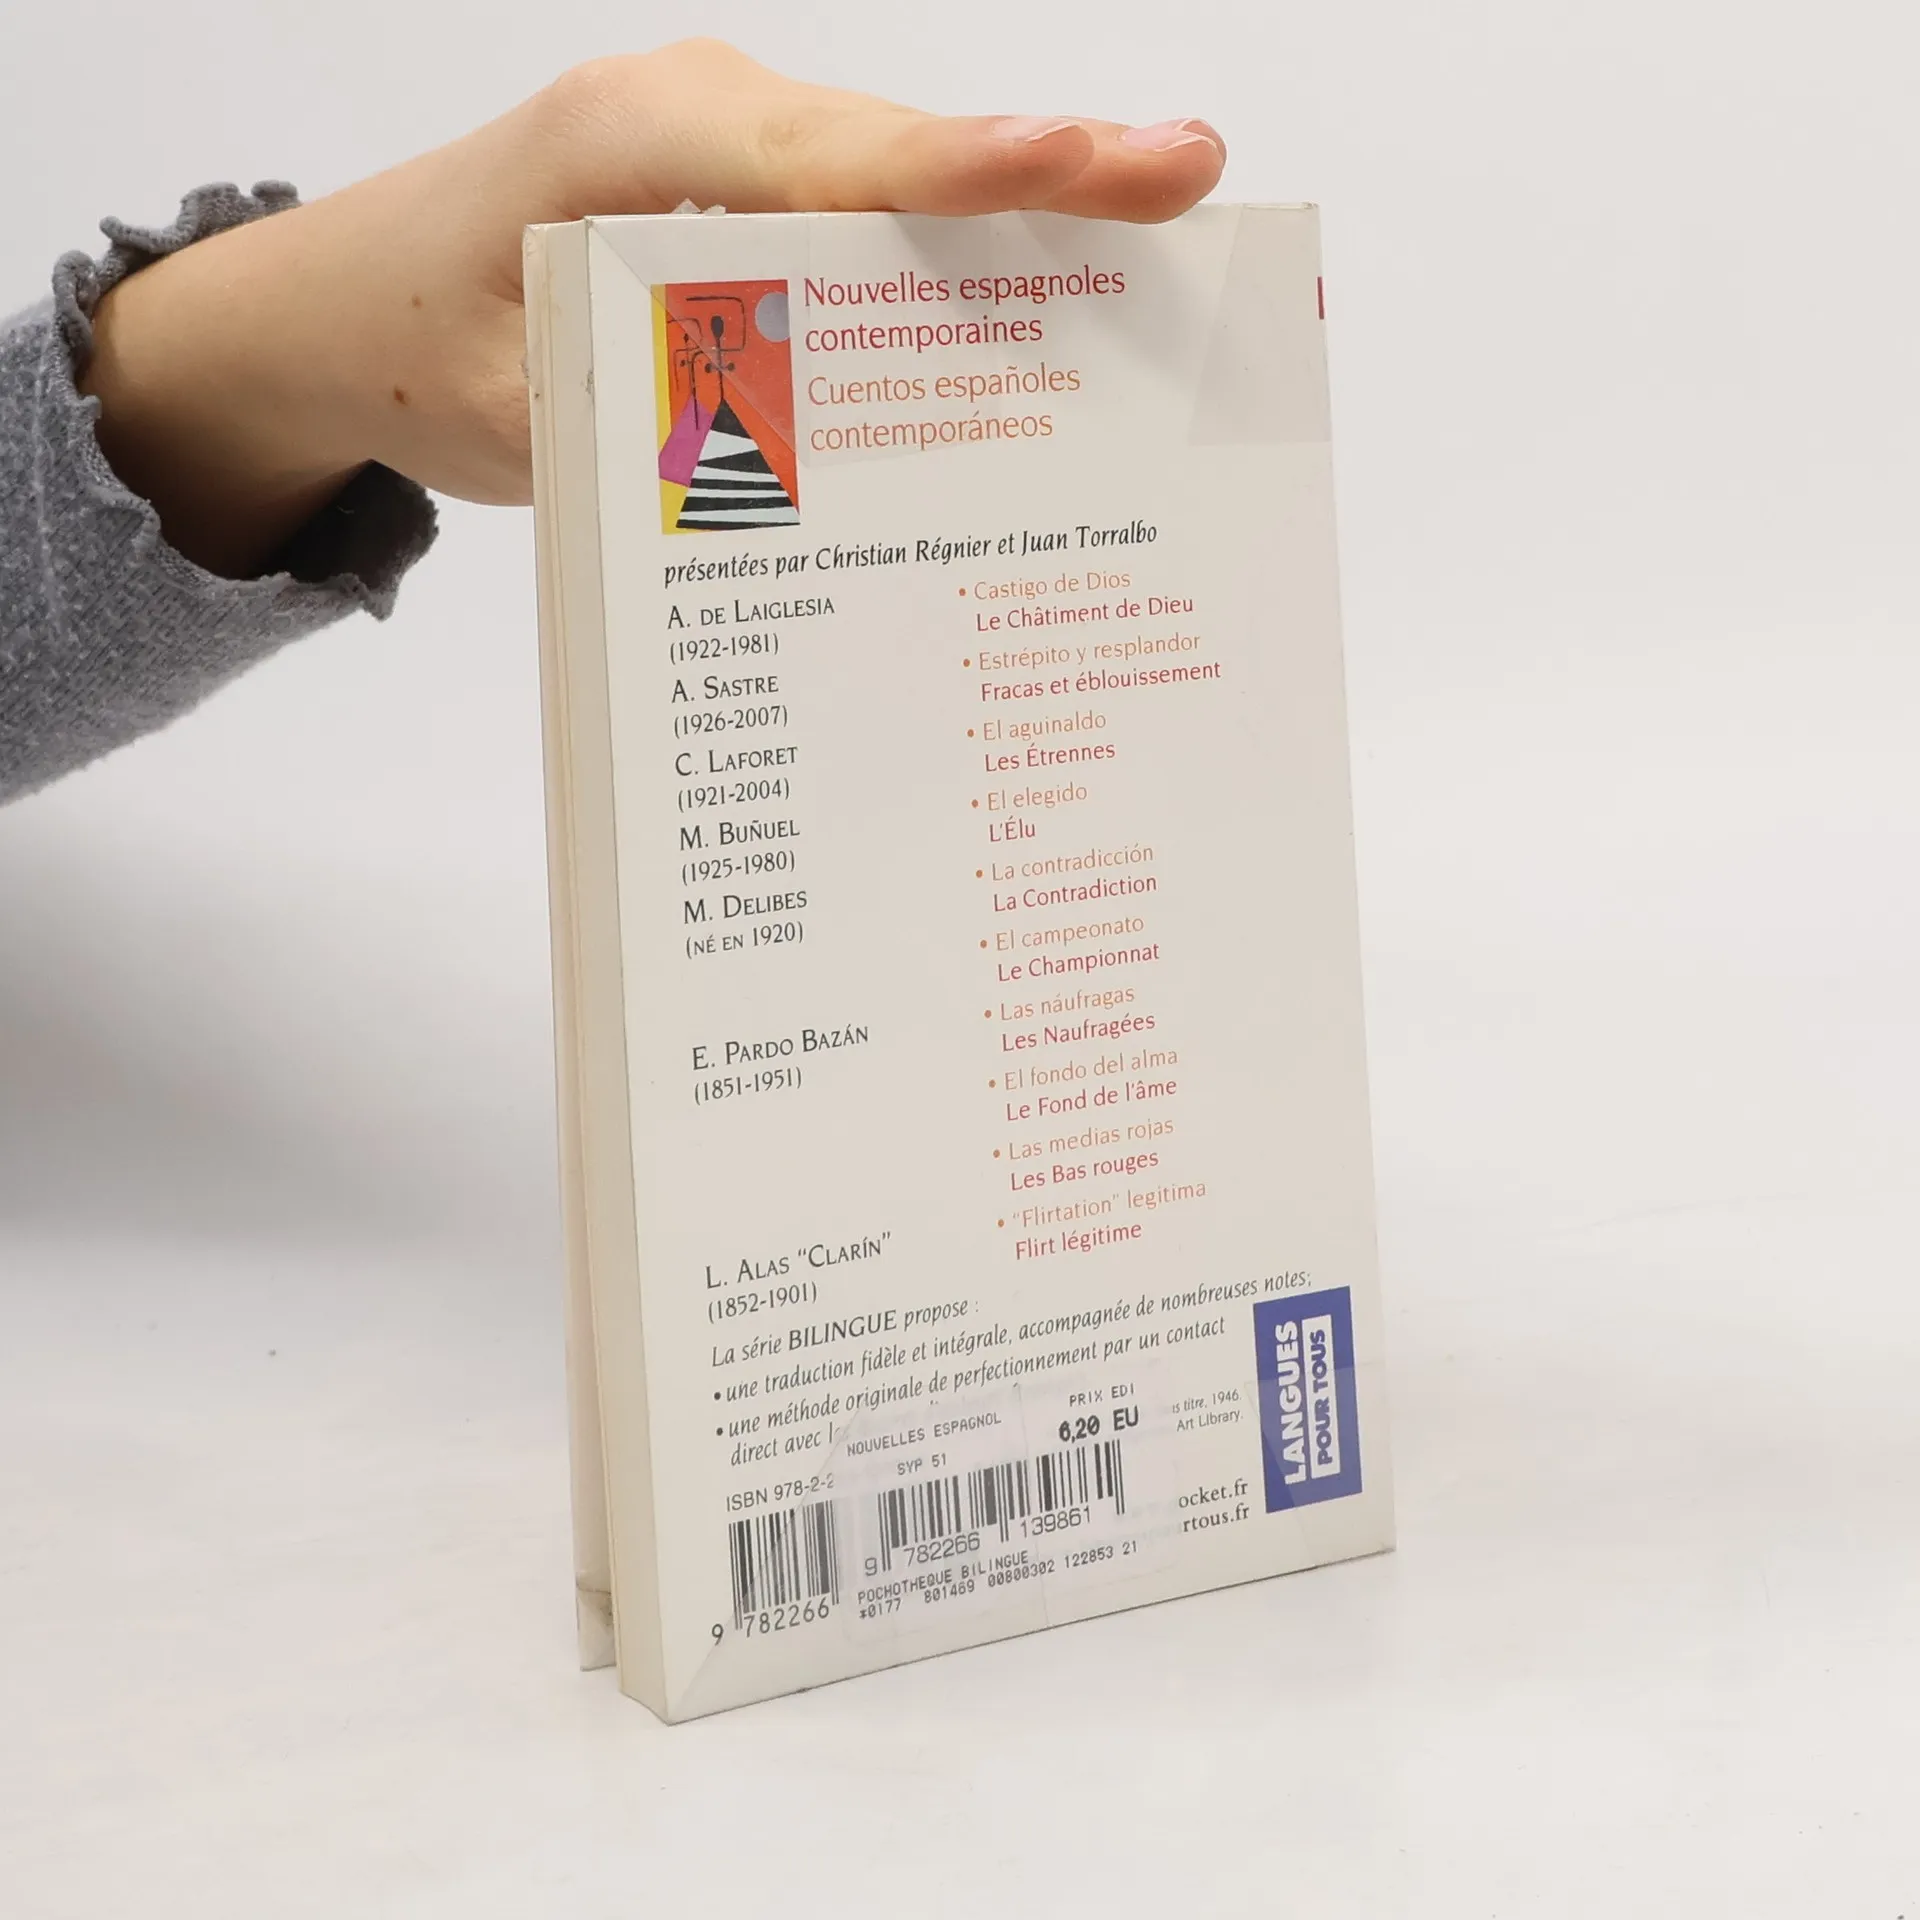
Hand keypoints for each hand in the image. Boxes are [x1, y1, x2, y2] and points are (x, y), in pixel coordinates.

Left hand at [79, 41, 1225, 576]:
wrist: (336, 310)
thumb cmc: (415, 346)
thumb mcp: (525, 417)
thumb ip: (660, 429)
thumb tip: (815, 467)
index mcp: (636, 143)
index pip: (842, 157)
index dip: (982, 170)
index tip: (1108, 163)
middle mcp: (698, 121)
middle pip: (900, 153)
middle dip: (1048, 176)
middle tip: (1192, 180)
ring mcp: (722, 156)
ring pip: (892, 186)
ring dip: (1011, 224)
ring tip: (1150, 244)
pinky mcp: (732, 203)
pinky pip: (855, 222)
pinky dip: (936, 260)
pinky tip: (1021, 308)